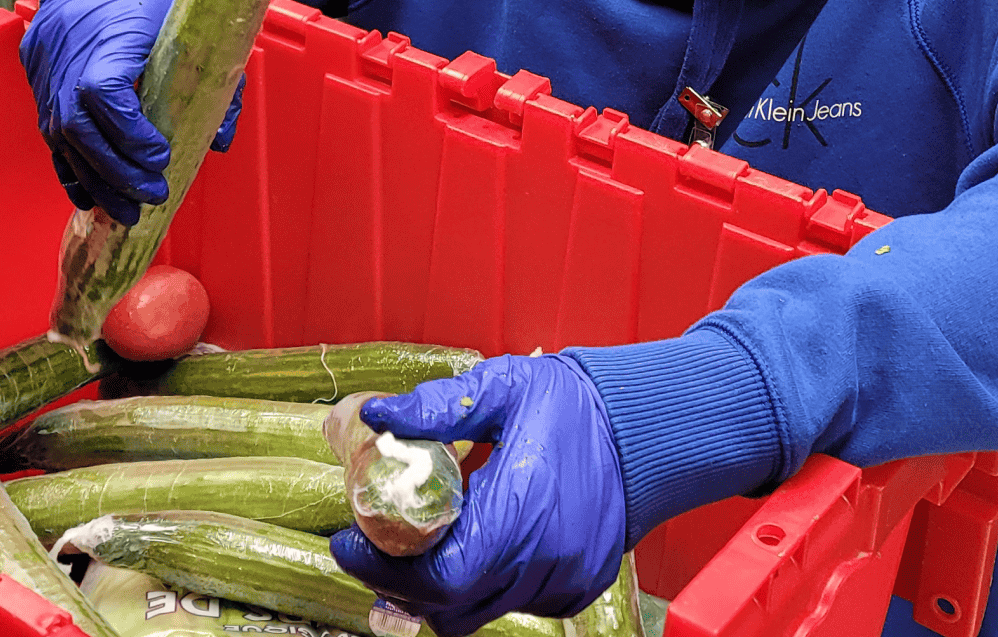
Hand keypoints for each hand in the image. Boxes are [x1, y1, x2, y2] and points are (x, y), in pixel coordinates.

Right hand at [20, 0, 240, 224]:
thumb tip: (219, 139)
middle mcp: (67, 50)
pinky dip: (69, 163)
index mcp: (108, 31)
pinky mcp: (36, 68)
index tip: (161, 156)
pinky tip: (89, 191)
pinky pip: (47, 126)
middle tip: (152, 196)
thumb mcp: (194, 24)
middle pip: (77, 126)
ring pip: (58, 134)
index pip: (103, 92)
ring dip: (93, 177)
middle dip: (116, 172)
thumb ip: (213, 80)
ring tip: (124, 209)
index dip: (130, 134)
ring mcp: (45, 62)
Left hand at [328, 355, 626, 635]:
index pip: (437, 574)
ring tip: (419, 542)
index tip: (348, 541)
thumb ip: (437, 406)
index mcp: (521, 511)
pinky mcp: (577, 589)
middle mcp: (544, 559)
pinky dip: (483, 584)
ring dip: (440, 587)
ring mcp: (563, 581)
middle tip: (372, 545)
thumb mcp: (504, 386)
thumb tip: (377, 413)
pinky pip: (512, 603)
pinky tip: (476, 543)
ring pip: (477, 611)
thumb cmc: (576, 404)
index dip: (383, 566)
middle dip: (400, 580)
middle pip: (448, 605)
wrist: (648, 428)